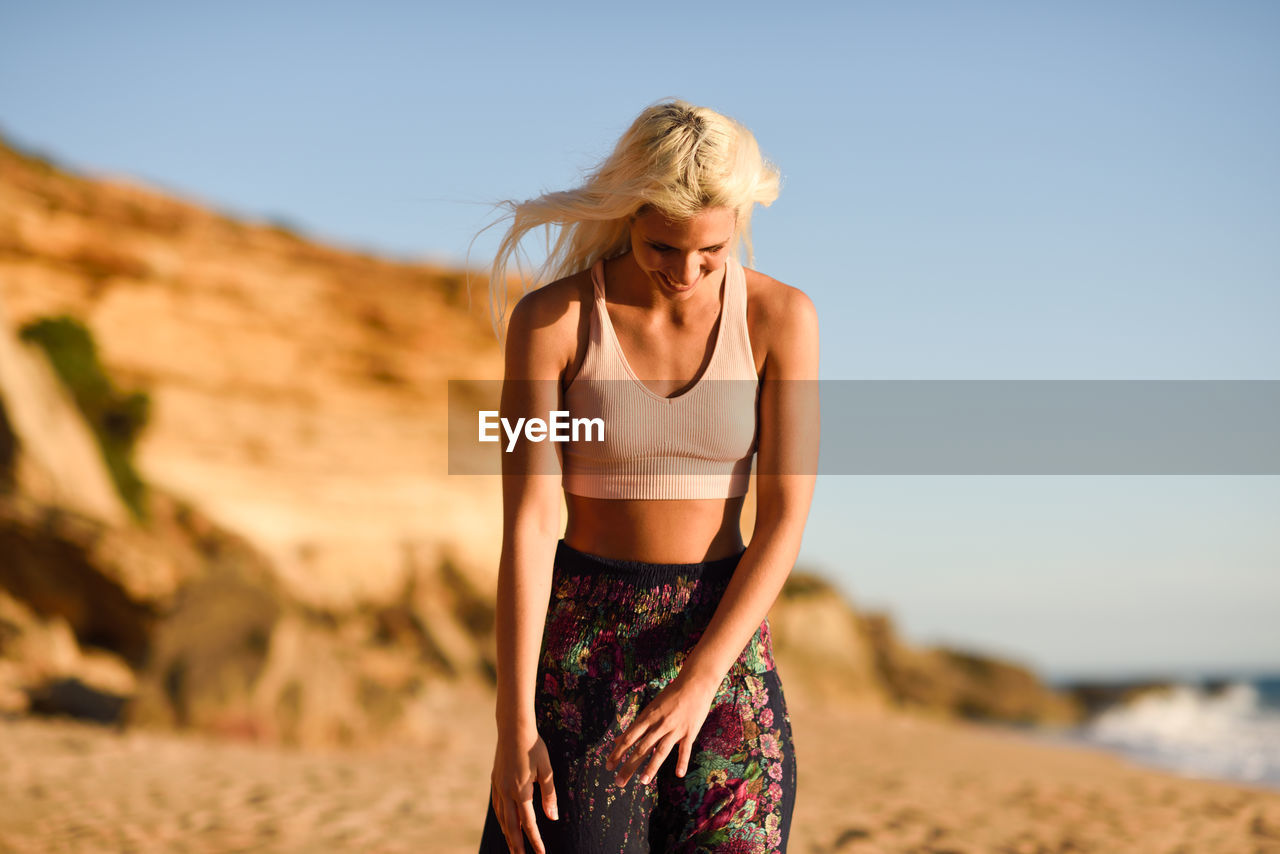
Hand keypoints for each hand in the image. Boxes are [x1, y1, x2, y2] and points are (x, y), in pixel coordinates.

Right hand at [490, 726, 558, 853]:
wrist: (513, 728)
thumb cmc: (534, 747)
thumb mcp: (546, 770)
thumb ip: (549, 795)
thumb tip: (552, 818)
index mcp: (521, 791)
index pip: (529, 823)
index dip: (535, 840)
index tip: (541, 853)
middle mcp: (506, 792)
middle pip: (511, 826)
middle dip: (517, 844)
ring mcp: (498, 786)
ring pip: (501, 818)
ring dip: (507, 834)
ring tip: (512, 847)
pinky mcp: (494, 780)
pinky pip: (497, 806)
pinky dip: (501, 819)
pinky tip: (504, 823)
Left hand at [605, 671, 720, 787]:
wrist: (695, 683)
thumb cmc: (670, 696)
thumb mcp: (650, 709)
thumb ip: (636, 727)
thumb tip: (618, 740)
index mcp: (648, 717)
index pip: (629, 738)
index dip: (618, 753)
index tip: (608, 767)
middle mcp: (659, 724)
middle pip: (642, 748)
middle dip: (629, 766)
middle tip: (619, 783)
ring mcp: (675, 729)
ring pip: (661, 750)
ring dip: (651, 767)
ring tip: (643, 782)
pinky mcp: (690, 732)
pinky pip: (685, 749)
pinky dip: (682, 761)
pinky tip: (679, 774)